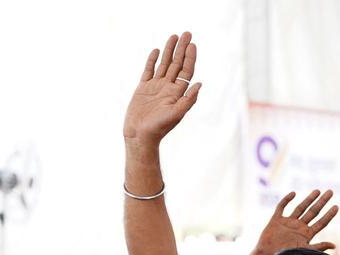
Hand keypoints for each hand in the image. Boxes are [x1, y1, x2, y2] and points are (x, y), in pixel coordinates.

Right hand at [123, 33, 201, 147]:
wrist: (140, 135)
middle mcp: (168, 88)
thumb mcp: (176, 114)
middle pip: (177, 64)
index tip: (192, 44)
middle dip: (182, 49)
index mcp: (177, 93)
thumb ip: (188, 99)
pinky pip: (149, 70)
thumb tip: (199, 83)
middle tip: (187, 33)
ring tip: (174, 36)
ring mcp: (156, 87)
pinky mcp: (143, 88)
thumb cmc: (159, 128)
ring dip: (169, 50)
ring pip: (164, 64)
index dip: (190, 58)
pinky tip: (157, 51)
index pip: (186, 71)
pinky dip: (153, 60)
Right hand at [244, 191, 338, 254]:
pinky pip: (282, 207)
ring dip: (309, 199)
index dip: (329, 215)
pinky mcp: (276, 221)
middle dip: (322, 202)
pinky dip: (286, 200)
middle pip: (313, 212)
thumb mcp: (304, 251)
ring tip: (317, 191)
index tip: (337, 206)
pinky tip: (293, 193)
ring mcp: (288, 223)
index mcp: (306, 235)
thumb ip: (319, 247)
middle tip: (331, 192)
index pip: (321, 222)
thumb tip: (334, 245)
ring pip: (300, 208)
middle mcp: (299, 227)